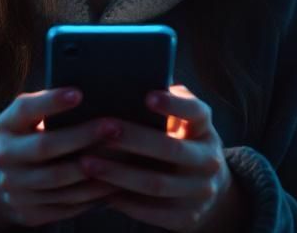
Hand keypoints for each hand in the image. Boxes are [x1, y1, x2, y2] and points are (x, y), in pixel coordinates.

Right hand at [0, 87, 122, 229]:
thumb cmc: (27, 137)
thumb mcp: (27, 118)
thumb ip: (48, 107)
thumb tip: (92, 92)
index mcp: (5, 125)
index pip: (25, 109)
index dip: (51, 102)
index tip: (79, 93)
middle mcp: (5, 157)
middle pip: (45, 147)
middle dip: (82, 136)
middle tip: (114, 126)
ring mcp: (15, 188)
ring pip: (60, 181)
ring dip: (94, 170)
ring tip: (124, 156)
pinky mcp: (29, 213)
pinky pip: (66, 205)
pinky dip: (92, 195)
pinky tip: (114, 183)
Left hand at [78, 84, 244, 231]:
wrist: (208, 189)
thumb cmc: (179, 142)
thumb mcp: (180, 122)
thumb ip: (161, 103)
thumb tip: (126, 79)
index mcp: (204, 129)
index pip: (196, 112)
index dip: (174, 104)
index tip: (148, 96)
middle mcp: (208, 159)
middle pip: (171, 149)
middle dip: (134, 140)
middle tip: (102, 130)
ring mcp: (200, 190)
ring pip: (157, 184)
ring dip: (119, 174)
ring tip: (87, 163)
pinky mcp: (188, 217)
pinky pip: (153, 212)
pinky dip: (125, 201)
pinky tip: (101, 190)